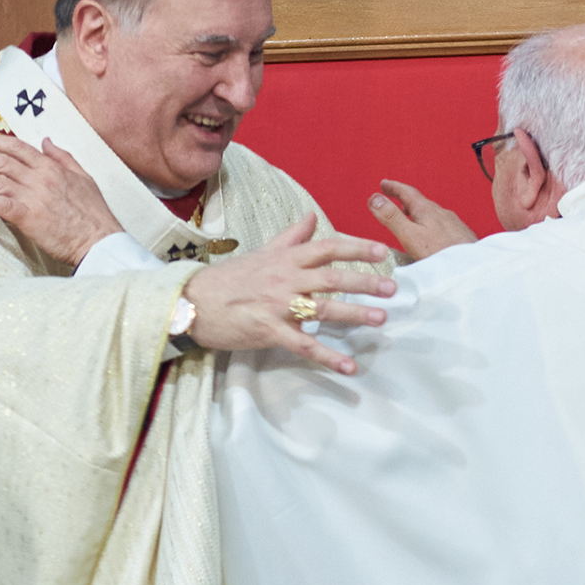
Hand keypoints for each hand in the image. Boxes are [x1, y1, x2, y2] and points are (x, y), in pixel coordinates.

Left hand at [0, 133, 122, 265]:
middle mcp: (40, 178)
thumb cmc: (93, 213)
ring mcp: (33, 197)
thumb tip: (47, 142)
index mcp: (52, 168)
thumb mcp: (84, 177)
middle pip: (2, 162)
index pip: (18, 149)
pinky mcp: (29, 217)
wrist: (99, 239)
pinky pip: (2, 204)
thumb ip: (63, 157)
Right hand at [183, 215, 395, 374]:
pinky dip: (327, 357)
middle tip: (393, 287)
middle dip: (365, 281)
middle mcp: (285, 279)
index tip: (382, 251)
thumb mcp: (261, 252)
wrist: (191, 302)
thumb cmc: (228, 278)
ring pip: (323, 309)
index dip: (356, 248)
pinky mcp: (269, 332)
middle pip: (332, 277)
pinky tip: (349, 367)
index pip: (327, 247)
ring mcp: (277, 306)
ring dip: (354, 314)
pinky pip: (303, 345)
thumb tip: (312, 217)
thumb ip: (291, 237)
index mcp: (285, 259)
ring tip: (381, 319)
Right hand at [368, 179, 477, 259]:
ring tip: (409, 218)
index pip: (407, 192)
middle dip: (405, 200)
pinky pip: (440, 226)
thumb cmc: (443, 254)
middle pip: (420, 202)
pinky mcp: (460, 237)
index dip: (393, 187)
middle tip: (393, 198)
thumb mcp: (410, 235)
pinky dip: (429, 225)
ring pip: (431, 215)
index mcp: (427, 210)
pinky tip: (431, 237)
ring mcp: (453, 225)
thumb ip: (392, 217)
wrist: (473, 267)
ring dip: (418, 214)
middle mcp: (442, 214)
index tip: (384, 184)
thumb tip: (375, 199)